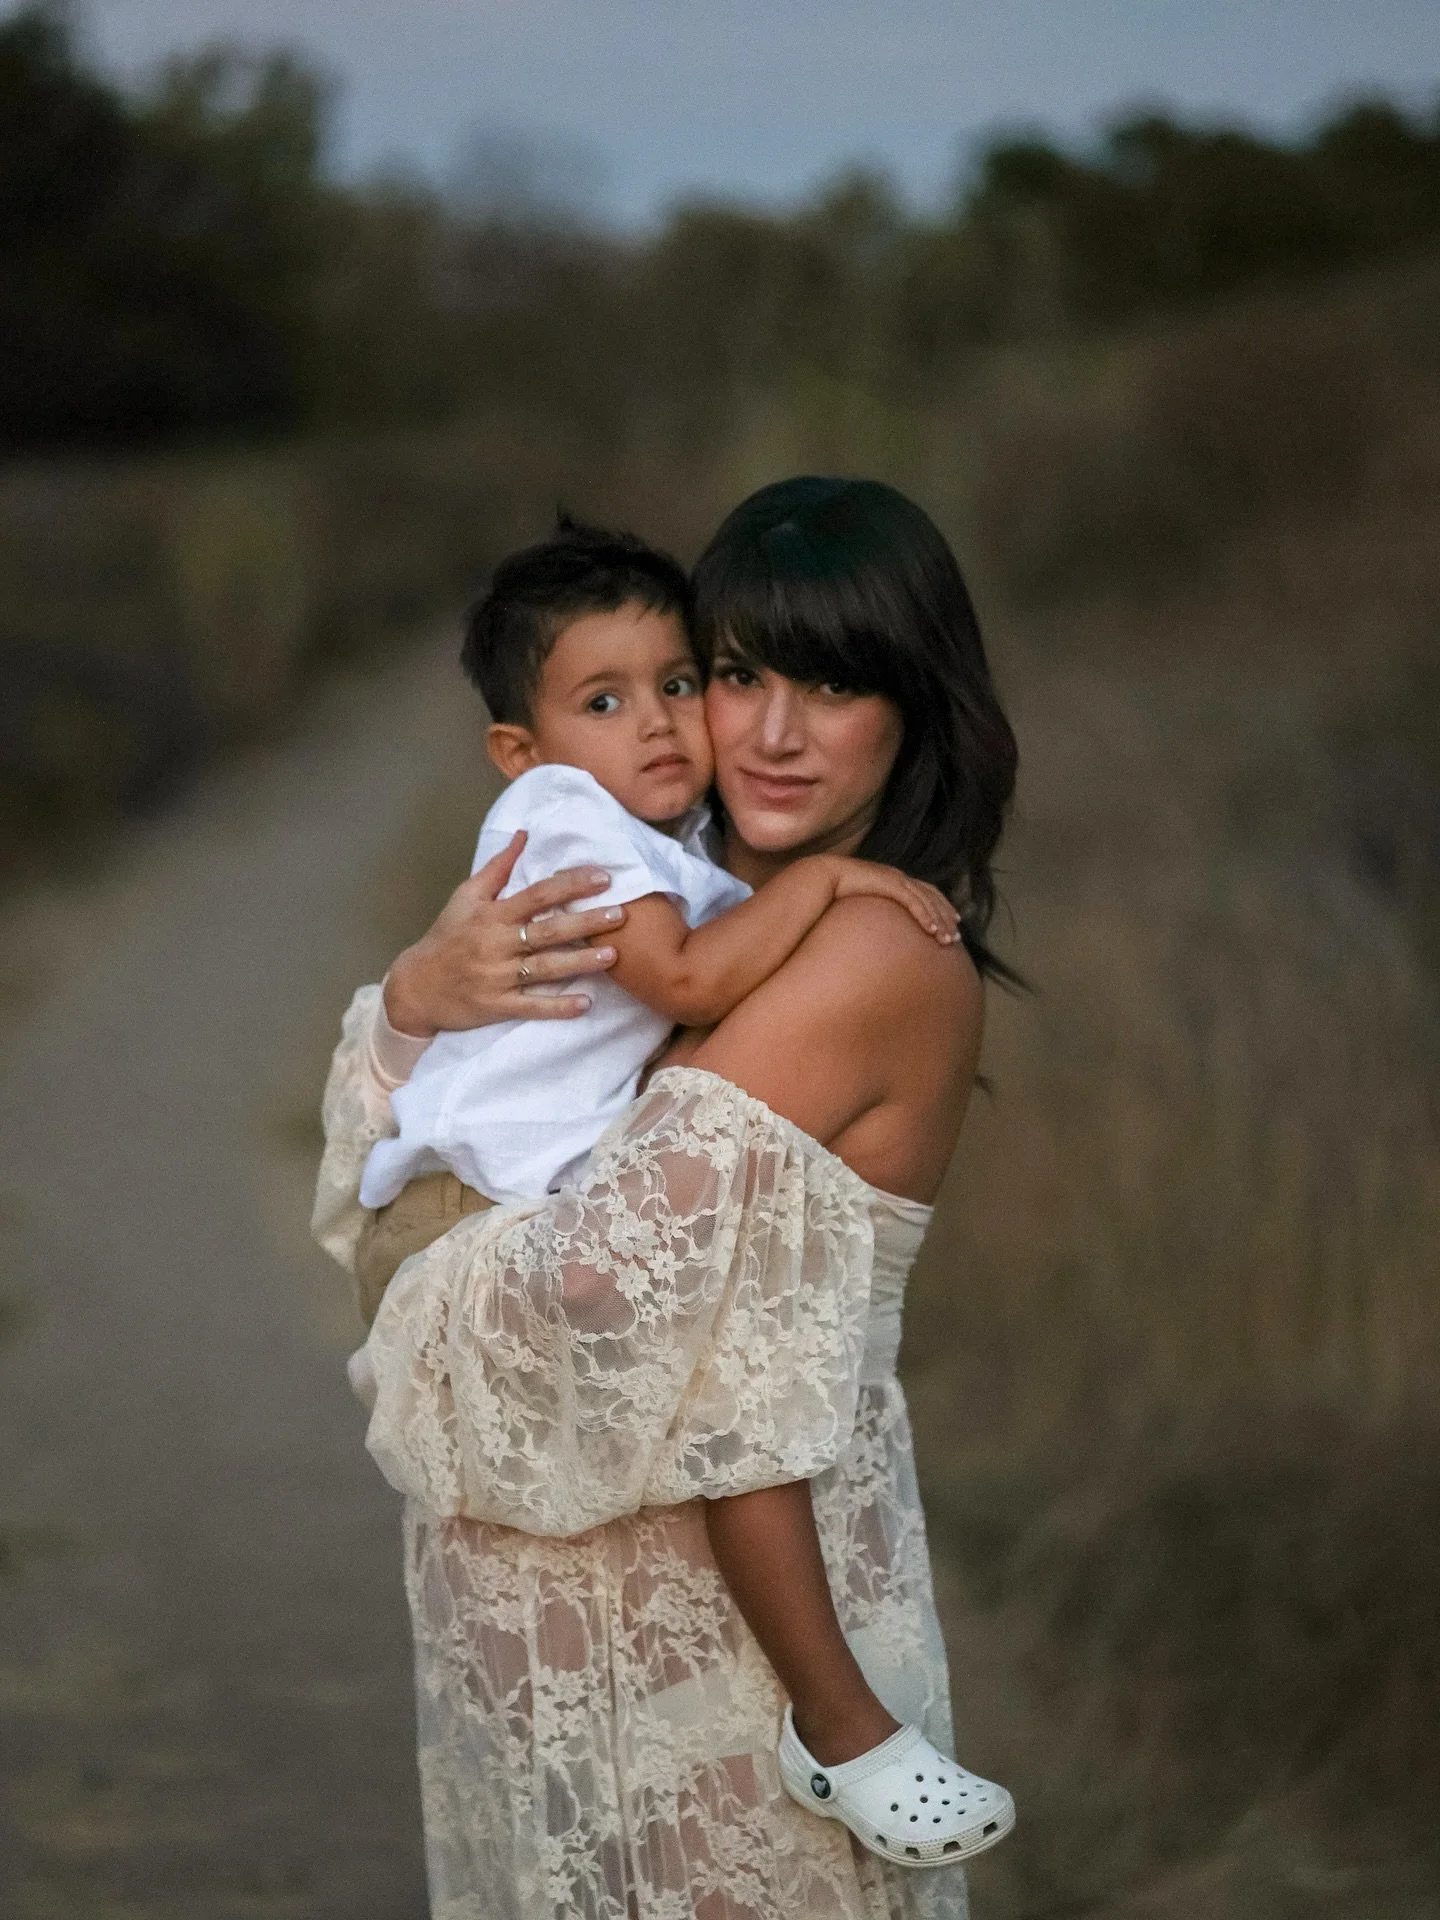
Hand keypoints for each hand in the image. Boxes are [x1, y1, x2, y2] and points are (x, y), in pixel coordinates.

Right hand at [383, 831, 624, 1036]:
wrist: (415, 986)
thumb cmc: (446, 937)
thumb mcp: (465, 897)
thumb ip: (497, 868)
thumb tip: (523, 835)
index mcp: (492, 915)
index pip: (537, 895)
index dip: (570, 885)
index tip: (603, 877)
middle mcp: (496, 944)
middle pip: (547, 931)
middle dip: (586, 923)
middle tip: (621, 916)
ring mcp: (497, 977)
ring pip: (545, 969)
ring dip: (580, 963)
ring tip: (612, 957)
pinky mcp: (497, 1006)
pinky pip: (532, 1006)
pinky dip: (557, 1007)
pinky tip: (584, 1004)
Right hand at [827, 857, 960, 943]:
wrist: (819, 877)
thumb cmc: (833, 894)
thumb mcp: (860, 906)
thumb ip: (872, 915)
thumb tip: (873, 934)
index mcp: (892, 879)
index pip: (925, 892)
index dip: (940, 906)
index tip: (952, 922)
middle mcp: (897, 876)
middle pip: (931, 896)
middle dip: (946, 917)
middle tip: (955, 937)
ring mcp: (894, 877)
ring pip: (926, 900)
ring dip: (939, 920)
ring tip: (947, 940)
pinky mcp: (888, 882)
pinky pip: (912, 900)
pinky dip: (924, 915)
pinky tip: (931, 931)